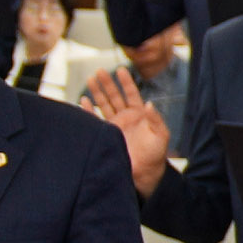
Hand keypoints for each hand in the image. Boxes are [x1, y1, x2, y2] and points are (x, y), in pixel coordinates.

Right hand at [86, 67, 172, 194]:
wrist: (143, 173)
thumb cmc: (155, 154)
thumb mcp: (160, 134)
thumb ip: (155, 119)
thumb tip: (149, 103)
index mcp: (139, 115)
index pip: (131, 93)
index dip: (126, 82)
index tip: (120, 70)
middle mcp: (126, 117)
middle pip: (114, 96)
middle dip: (107, 83)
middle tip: (98, 71)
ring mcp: (115, 125)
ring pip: (104, 104)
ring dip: (96, 92)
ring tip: (90, 79)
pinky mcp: (106, 135)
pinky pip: (95, 119)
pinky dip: (88, 110)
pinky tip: (82, 101)